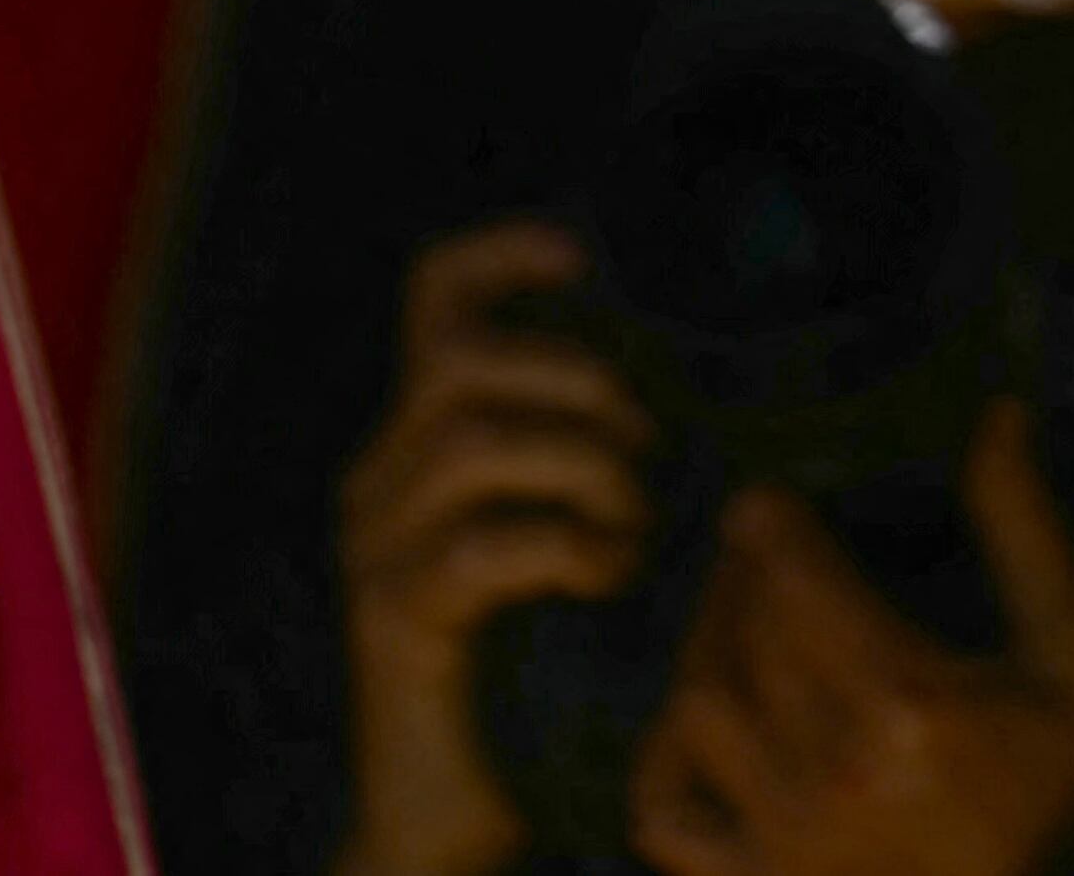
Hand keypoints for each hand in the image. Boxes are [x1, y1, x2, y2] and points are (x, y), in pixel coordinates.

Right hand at [334, 220, 655, 875]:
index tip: (581, 256)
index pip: (435, 301)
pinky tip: (606, 577)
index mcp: (420, 444)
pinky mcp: (396, 620)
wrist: (448, 823)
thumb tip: (695, 397)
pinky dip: (566, 545)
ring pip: (472, 440)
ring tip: (630, 523)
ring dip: (581, 466)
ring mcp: (378, 548)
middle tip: (644, 447)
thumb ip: (592, 463)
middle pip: (460, 358)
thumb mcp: (566, 542)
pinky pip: (483, 547)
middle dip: (575, 380)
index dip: (504, 256)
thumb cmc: (537, 675)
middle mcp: (381, 480)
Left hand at [623, 399, 1073, 875]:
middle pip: (749, 631)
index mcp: (908, 705)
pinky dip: (664, 758)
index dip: (768, 528)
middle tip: (761, 552)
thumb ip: (1027, 536)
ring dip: (709, 646)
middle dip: (746, 575)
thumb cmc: (1054, 788)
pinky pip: (665, 810)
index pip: (794, 580)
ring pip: (699, 704)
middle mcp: (832, 771)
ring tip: (740, 618)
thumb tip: (1001, 412)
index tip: (766, 505)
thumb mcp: (1072, 661)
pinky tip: (702, 716)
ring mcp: (782, 839)